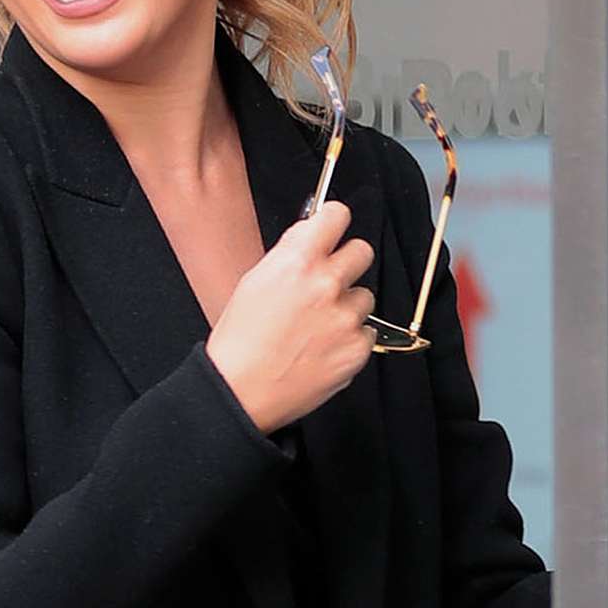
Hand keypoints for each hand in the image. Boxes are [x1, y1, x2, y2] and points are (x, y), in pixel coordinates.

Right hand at [204, 200, 377, 433]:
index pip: (337, 216)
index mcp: (297, 260)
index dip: (334, 223)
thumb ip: (290, 254)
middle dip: (346, 263)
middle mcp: (326, 283)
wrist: (241, 391)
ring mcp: (346, 318)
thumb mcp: (254, 281)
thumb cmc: (240, 341)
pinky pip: (367, 332)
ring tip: (319, 327)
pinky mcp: (358, 348)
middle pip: (362, 251)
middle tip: (328, 283)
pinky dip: (350, 339)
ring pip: (365, 296)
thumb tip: (312, 235)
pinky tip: (323, 348)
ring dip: (348, 306)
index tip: (332, 230)